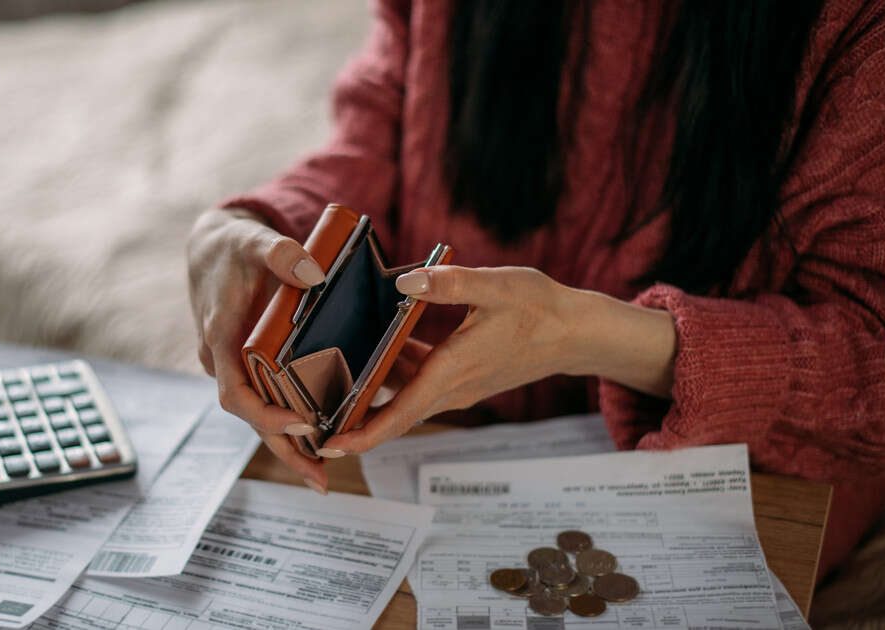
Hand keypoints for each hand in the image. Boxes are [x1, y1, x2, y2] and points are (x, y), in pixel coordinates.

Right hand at [186, 208, 330, 491]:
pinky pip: (270, 399)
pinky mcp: (251, 366)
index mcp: (220, 337)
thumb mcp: (253, 241)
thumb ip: (280, 253)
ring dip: (290, 446)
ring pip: (261, 415)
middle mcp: (224, 361)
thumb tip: (314, 273)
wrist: (212, 248)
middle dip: (285, 449)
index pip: (235, 391)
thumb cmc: (232, 247)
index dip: (265, 414)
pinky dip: (292, 422)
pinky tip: (322, 439)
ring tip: (322, 477)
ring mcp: (236, 367)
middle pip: (251, 417)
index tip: (301, 424)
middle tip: (320, 478)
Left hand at [318, 265, 676, 456]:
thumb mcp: (496, 285)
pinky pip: (419, 385)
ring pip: (404, 399)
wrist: (577, 332)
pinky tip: (373, 350)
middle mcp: (452, 387)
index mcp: (454, 370)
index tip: (329, 444)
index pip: (400, 412)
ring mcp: (458, 386)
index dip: (363, 432)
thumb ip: (448, 282)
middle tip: (307, 421)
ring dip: (369, 398)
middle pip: (393, 416)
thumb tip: (403, 279)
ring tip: (324, 384)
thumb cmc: (541, 307)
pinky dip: (393, 377)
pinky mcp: (463, 378)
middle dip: (352, 423)